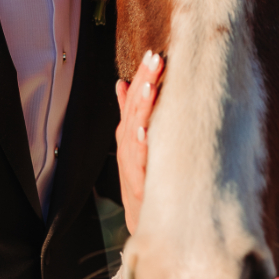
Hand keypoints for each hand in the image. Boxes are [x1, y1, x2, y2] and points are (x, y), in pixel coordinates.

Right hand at [116, 50, 163, 235]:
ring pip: (134, 131)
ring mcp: (132, 165)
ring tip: (149, 85)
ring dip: (141, 108)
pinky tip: (145, 131)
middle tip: (155, 59)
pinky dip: (141, 145)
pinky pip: (139, 163)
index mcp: (130, 134)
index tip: (153, 53)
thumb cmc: (142, 179)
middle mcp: (128, 146)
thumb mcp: (136, 143)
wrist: (146, 225)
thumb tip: (122, 83)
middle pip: (134, 109)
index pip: (134, 98)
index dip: (142, 76)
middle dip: (144, 82)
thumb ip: (130, 113)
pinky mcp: (140, 185)